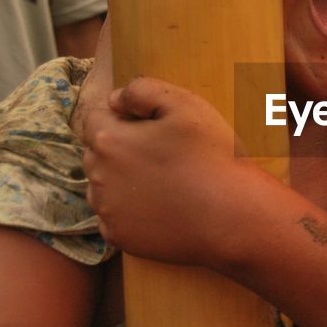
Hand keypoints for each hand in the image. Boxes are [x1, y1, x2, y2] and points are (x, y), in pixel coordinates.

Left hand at [83, 76, 256, 265]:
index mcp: (109, 140)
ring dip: (120, 180)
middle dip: (118, 149)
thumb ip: (142, 90)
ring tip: (160, 182)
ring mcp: (107, 211)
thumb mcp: (185, 104)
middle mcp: (98, 177)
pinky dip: (128, 212)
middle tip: (159, 154)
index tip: (150, 127)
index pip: (95, 119)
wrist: (231, 215)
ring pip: (101, 187)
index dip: (122, 118)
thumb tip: (115, 99)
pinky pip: (113, 218)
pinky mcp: (119, 237)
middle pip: (96, 153)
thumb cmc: (211, 156)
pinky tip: (158, 207)